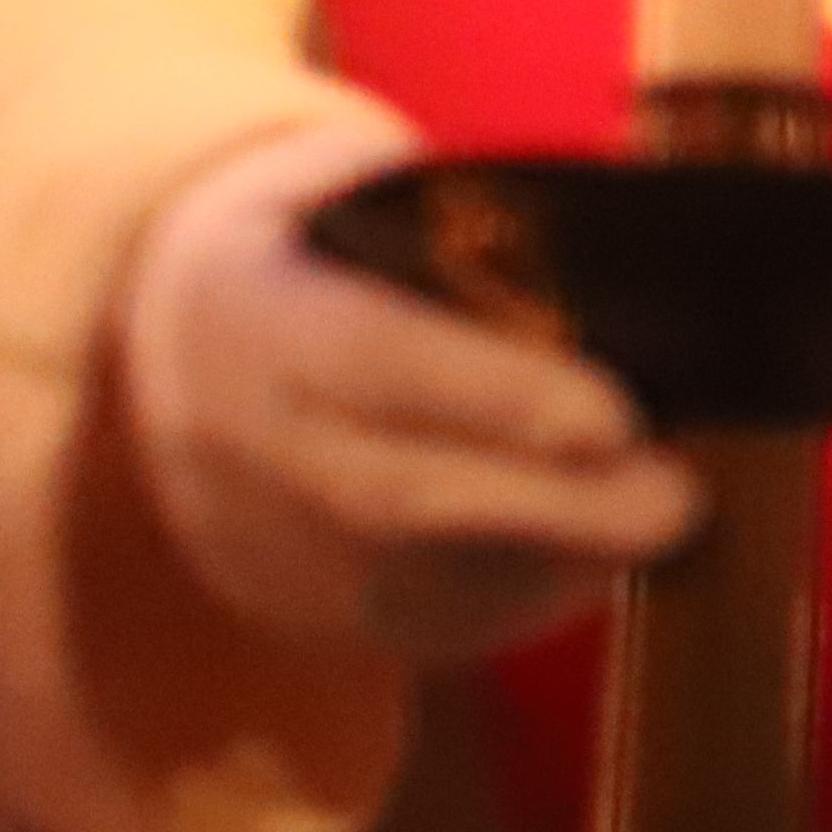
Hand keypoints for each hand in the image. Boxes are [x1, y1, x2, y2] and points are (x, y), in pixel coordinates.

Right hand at [117, 117, 697, 660]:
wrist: (153, 349)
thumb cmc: (302, 253)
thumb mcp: (346, 199)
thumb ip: (451, 232)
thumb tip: (602, 266)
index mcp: (250, 313)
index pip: (374, 363)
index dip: (499, 400)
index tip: (617, 419)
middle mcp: (239, 444)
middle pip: (396, 500)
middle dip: (554, 510)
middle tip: (678, 500)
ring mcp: (254, 542)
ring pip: (409, 587)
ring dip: (553, 568)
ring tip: (657, 529)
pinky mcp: (284, 609)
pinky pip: (407, 632)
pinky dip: (518, 608)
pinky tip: (592, 567)